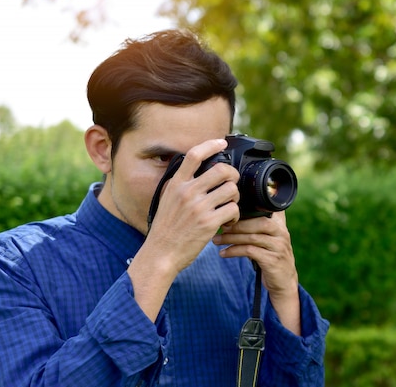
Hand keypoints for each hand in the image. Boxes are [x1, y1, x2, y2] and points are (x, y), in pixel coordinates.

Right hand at [128, 139, 240, 321]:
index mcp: (176, 184)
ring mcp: (198, 207)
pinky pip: (233, 209)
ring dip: (235, 197)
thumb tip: (196, 171)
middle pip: (221, 170)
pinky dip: (235, 215)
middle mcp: (187, 192)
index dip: (211, 144)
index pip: (194, 155)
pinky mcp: (209, 222)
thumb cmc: (165, 229)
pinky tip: (228, 221)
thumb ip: (181, 184)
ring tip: (229, 206)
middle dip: (232, 176)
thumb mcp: (167, 199)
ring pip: (231, 189)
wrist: (160, 254)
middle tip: (231, 185)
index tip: (222, 142)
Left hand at [215, 212, 301, 334]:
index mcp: (280, 225)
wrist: (284, 281)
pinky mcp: (272, 261)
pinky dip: (234, 251)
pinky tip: (223, 253)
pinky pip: (250, 252)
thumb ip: (262, 224)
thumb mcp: (271, 238)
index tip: (227, 215)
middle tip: (220, 227)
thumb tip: (240, 210)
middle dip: (237, 224)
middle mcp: (282, 234)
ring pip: (252, 238)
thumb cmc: (272, 256)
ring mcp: (278, 247)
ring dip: (232, 238)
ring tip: (217, 240)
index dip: (245, 212)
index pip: (263, 212)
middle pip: (258, 223)